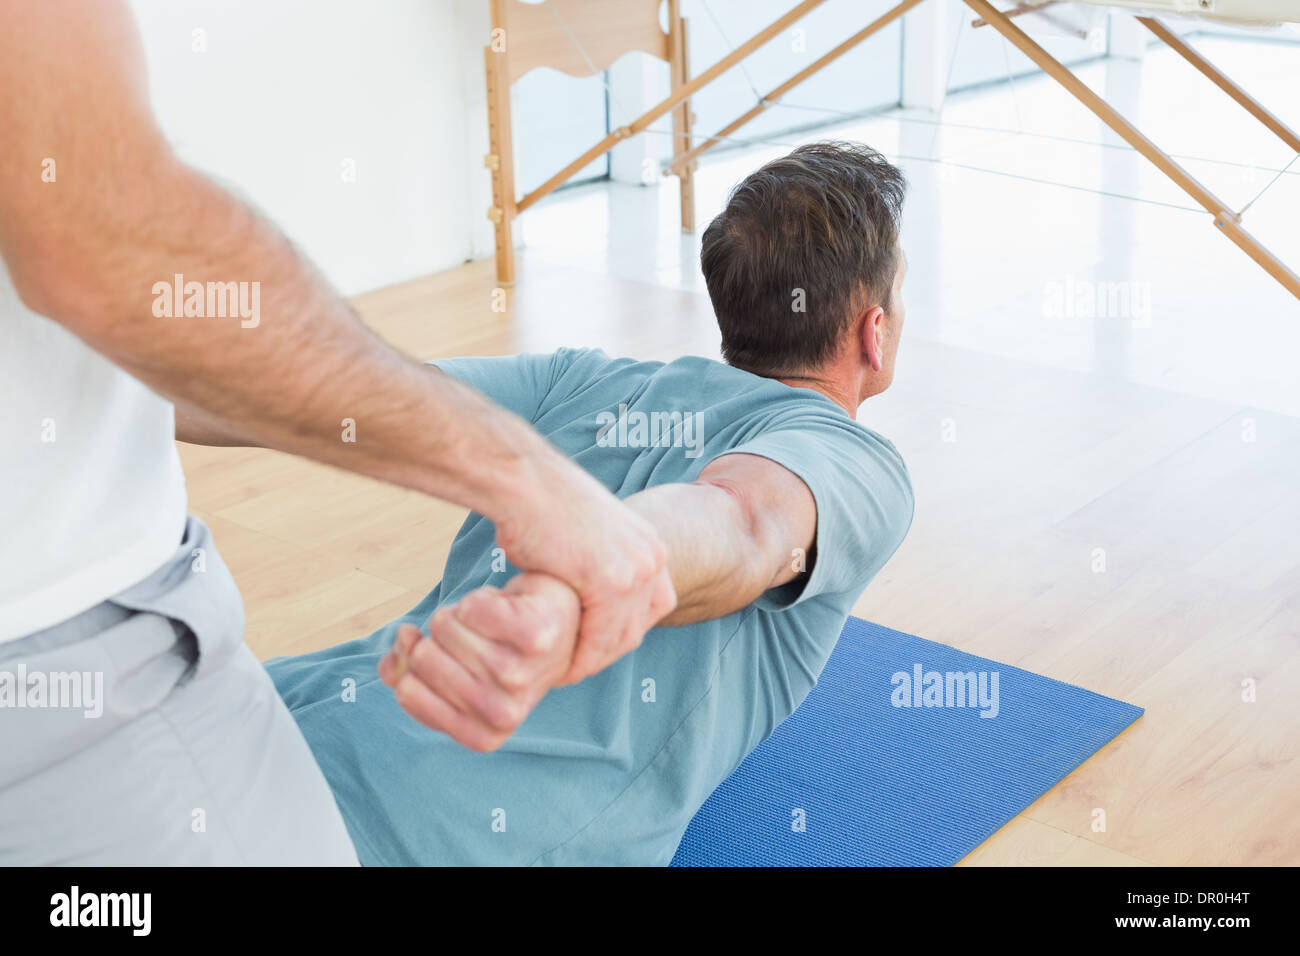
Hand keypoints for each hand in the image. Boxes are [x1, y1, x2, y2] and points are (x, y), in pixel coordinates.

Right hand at [379, 572, 579, 751]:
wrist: (556, 617)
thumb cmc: (498, 647)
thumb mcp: (451, 669)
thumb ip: (406, 670)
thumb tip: (398, 653)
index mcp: (483, 733)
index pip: (407, 692)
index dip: (414, 665)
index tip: (446, 657)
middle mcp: (504, 712)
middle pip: (422, 657)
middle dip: (437, 638)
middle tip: (473, 639)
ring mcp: (522, 675)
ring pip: (443, 627)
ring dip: (459, 616)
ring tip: (491, 626)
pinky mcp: (536, 636)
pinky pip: (471, 607)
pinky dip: (479, 599)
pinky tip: (506, 608)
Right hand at [494, 465, 676, 684]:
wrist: (526, 484)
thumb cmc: (543, 507)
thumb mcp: (590, 538)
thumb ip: (601, 565)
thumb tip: (589, 596)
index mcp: (650, 544)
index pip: (653, 607)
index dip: (623, 632)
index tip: (594, 647)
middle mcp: (652, 557)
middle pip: (637, 626)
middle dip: (607, 652)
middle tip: (577, 669)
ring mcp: (635, 570)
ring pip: (619, 637)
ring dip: (593, 661)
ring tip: (565, 674)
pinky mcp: (610, 582)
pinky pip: (599, 637)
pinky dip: (580, 657)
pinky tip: (560, 668)